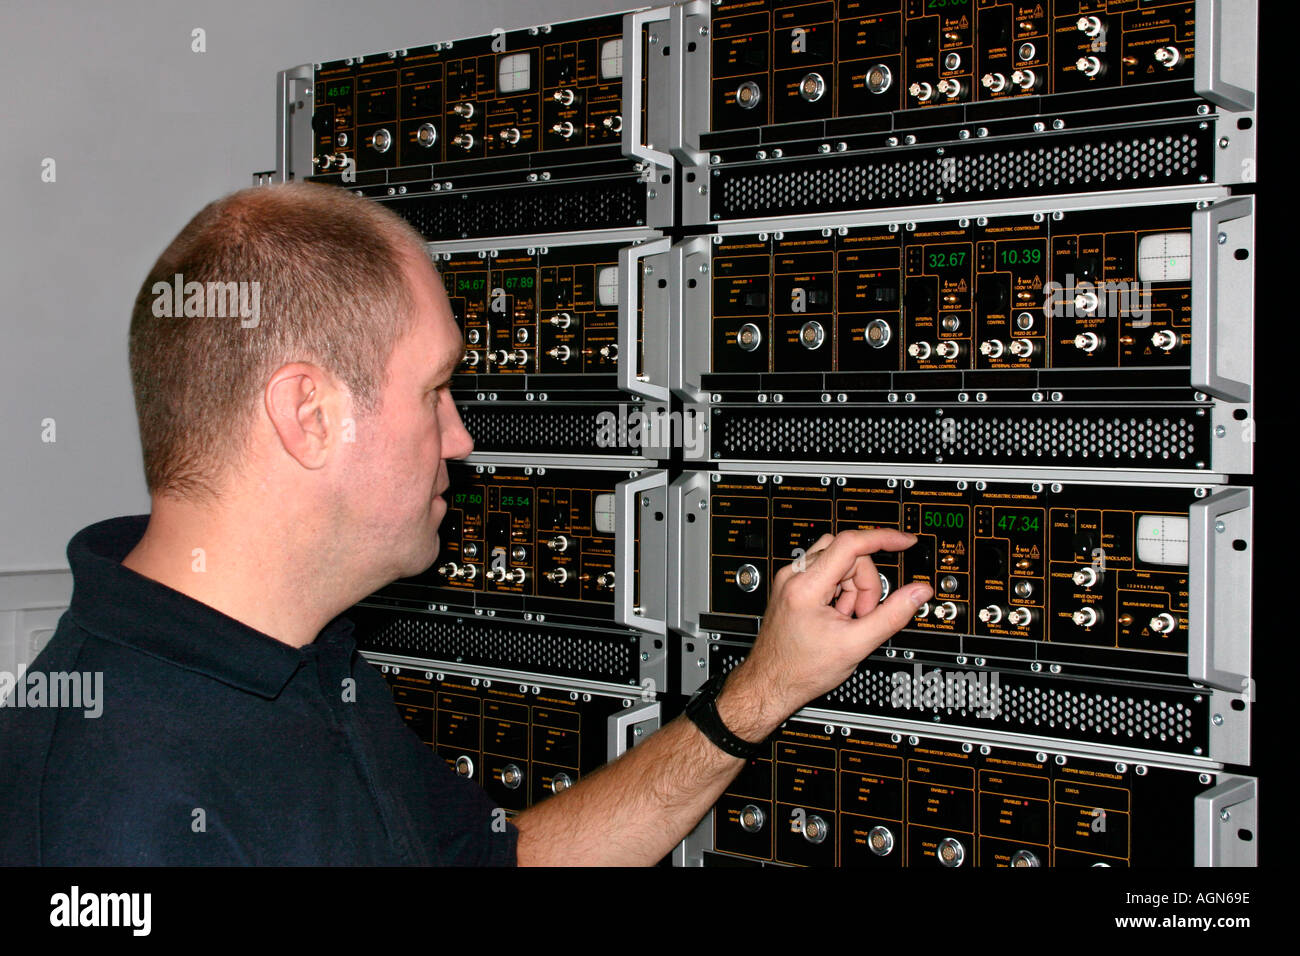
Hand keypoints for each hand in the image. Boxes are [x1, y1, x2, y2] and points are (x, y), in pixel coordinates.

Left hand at [722, 529, 932, 733]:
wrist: (771, 683)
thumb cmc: (801, 669)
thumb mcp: (856, 645)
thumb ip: (892, 615)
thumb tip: (918, 593)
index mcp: (806, 586)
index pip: (850, 543)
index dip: (883, 539)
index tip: (905, 542)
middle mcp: (793, 575)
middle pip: (847, 553)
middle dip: (865, 582)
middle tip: (863, 614)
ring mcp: (791, 580)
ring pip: (838, 562)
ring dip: (852, 589)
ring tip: (846, 620)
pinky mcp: (792, 586)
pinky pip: (827, 574)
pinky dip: (840, 592)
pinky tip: (836, 618)